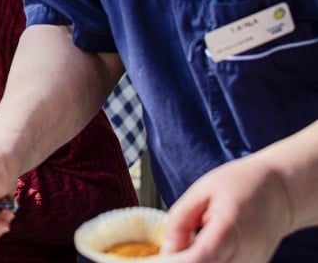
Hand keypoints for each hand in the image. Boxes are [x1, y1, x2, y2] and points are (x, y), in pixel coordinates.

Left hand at [161, 156, 292, 261]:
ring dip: (194, 262)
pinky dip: (208, 262)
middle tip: (168, 250)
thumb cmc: (243, 184)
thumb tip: (166, 249)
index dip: (174, 262)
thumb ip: (180, 220)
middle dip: (180, 262)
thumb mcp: (202, 190)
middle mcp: (244, 254)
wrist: (281, 192)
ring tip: (184, 247)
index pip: (198, 259)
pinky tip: (198, 252)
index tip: (157, 258)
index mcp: (230, 230)